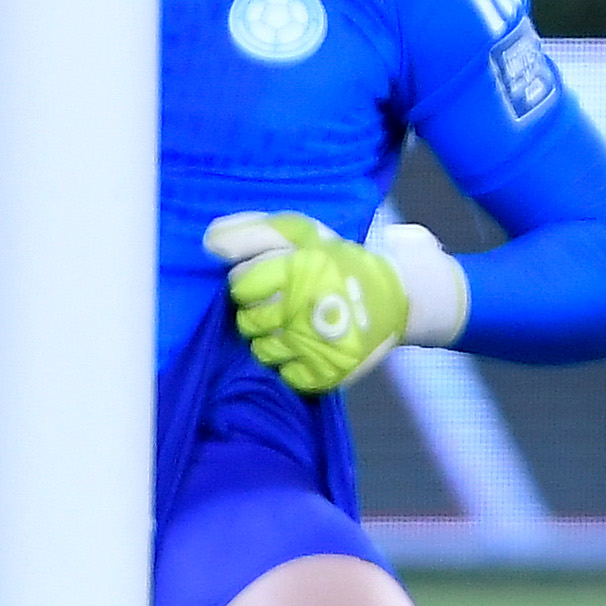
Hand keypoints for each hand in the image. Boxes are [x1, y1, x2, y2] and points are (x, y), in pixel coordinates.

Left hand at [206, 212, 407, 393]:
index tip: (265, 279)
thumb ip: (252, 231)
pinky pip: (286, 374)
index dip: (247, 281)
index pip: (240, 283)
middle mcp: (304, 307)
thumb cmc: (337, 261)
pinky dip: (290, 363)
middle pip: (248, 320)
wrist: (396, 297)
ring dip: (270, 338)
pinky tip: (304, 348)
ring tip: (290, 326)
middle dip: (256, 311)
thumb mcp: (300, 232)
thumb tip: (209, 244)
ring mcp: (315, 344)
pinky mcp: (326, 372)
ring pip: (262, 350)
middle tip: (279, 304)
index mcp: (299, 267)